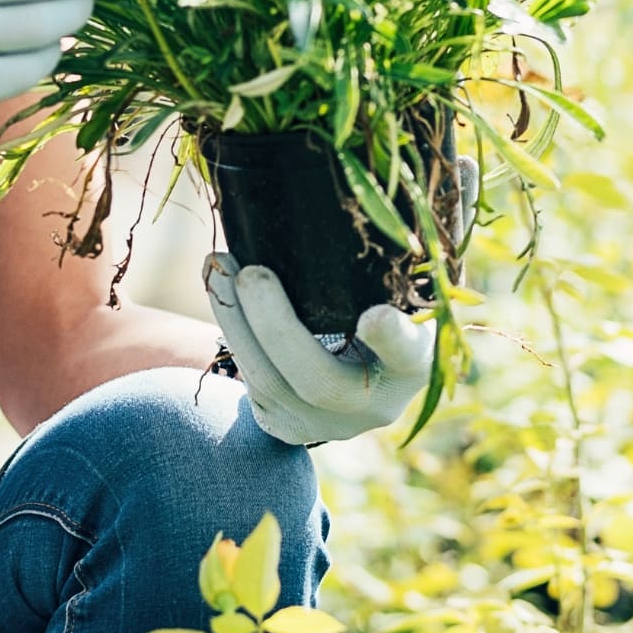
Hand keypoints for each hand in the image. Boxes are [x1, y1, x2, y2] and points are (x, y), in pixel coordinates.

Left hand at [203, 252, 436, 446]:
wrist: (361, 375)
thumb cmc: (383, 310)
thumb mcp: (401, 296)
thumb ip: (381, 273)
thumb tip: (344, 206)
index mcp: (414, 364)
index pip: (408, 354)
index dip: (391, 339)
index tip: (375, 315)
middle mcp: (375, 406)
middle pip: (318, 380)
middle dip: (275, 326)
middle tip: (251, 273)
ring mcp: (328, 425)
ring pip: (270, 383)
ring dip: (236, 322)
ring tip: (218, 267)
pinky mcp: (286, 426)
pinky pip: (251, 383)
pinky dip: (232, 332)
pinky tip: (220, 290)